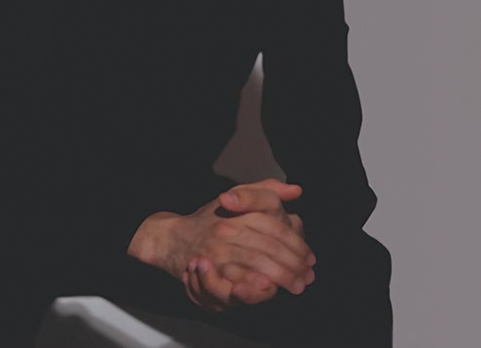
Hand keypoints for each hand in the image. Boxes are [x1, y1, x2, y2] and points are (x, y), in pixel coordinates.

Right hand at [172, 178, 316, 312]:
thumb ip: (266, 192)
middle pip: (270, 247)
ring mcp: (218, 251)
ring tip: (296, 285)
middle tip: (306, 276)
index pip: (275, 227)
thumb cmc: (209, 219)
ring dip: (280, 277)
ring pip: (257, 263)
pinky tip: (269, 289)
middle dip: (293, 264)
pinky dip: (254, 287)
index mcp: (238, 212)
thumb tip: (296, 190)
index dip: (296, 243)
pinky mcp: (209, 272)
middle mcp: (228, 230)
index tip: (309, 257)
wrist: (172, 238)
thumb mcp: (236, 196)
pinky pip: (235, 281)